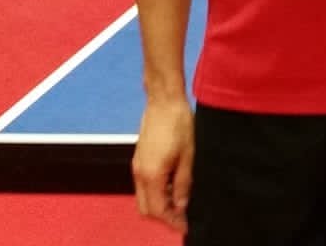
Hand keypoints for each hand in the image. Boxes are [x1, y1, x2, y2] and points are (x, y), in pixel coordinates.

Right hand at [131, 98, 194, 231]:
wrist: (164, 100)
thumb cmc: (178, 123)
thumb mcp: (188, 156)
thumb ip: (183, 183)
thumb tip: (182, 205)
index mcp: (152, 175)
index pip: (157, 210)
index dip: (171, 221)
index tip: (185, 225)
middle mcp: (140, 173)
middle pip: (146, 208)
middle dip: (163, 216)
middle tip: (183, 217)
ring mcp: (138, 166)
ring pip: (144, 197)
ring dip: (160, 204)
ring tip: (181, 201)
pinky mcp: (140, 159)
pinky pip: (144, 185)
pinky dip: (156, 192)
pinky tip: (173, 186)